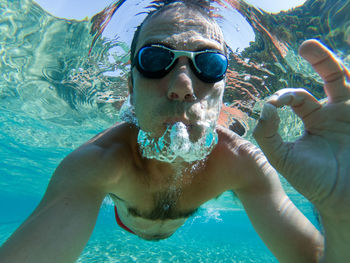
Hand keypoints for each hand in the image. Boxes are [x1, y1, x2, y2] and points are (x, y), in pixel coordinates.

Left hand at [253, 39, 349, 218]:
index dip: (284, 96)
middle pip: (329, 78)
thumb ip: (267, 134)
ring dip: (336, 64)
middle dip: (320, 60)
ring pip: (347, 81)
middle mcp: (335, 112)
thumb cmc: (313, 180)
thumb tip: (265, 107)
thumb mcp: (282, 157)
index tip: (275, 103)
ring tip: (320, 49)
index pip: (297, 97)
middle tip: (306, 45)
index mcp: (314, 118)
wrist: (342, 200)